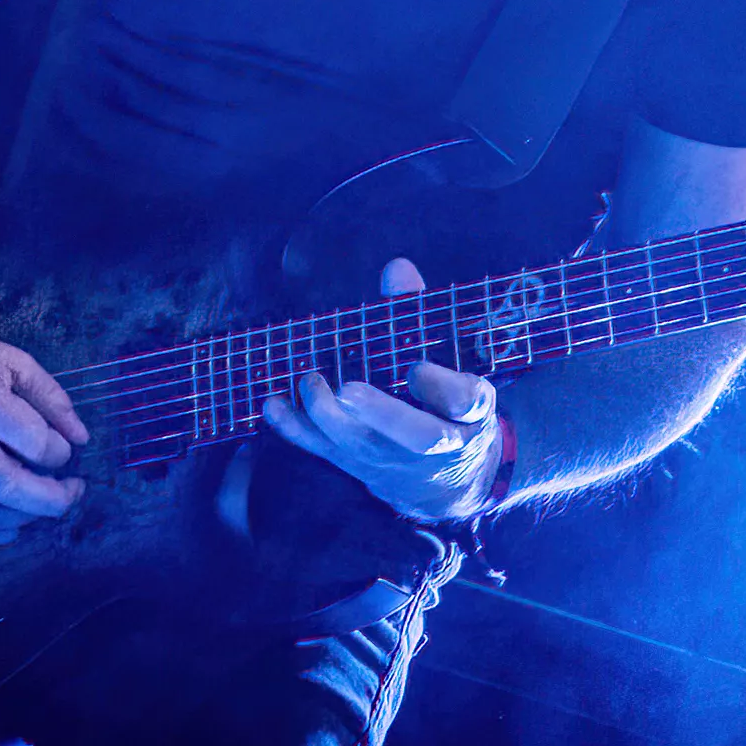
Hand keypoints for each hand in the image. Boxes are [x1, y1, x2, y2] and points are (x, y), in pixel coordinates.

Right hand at [0, 317, 88, 545]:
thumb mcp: (12, 361)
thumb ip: (52, 397)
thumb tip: (82, 438)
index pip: (33, 443)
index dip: (60, 451)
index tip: (64, 445)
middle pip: (9, 488)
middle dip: (54, 499)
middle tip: (75, 489)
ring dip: (27, 518)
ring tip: (48, 501)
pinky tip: (16, 523)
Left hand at [263, 259, 505, 523]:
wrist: (450, 476)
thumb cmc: (450, 402)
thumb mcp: (453, 358)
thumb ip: (421, 314)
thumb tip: (396, 268)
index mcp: (471, 412)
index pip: (464, 401)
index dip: (442, 387)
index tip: (416, 368)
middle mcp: (440, 444)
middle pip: (419, 437)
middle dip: (382, 415)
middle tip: (348, 390)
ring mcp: (398, 461)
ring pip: (367, 447)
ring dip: (330, 418)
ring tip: (310, 383)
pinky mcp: (362, 468)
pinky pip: (327, 452)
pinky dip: (297, 430)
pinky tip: (273, 405)